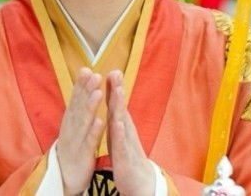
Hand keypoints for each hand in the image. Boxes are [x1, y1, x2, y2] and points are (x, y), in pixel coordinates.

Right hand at [57, 67, 104, 194]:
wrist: (66, 175)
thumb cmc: (73, 146)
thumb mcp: (74, 125)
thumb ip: (78, 107)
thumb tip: (83, 86)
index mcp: (70, 119)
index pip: (75, 99)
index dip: (81, 84)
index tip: (87, 68)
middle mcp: (71, 127)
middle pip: (78, 106)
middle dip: (86, 90)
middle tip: (93, 74)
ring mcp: (76, 140)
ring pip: (83, 122)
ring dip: (90, 106)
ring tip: (98, 92)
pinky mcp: (82, 154)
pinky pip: (89, 142)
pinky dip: (94, 131)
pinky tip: (100, 121)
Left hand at [106, 70, 155, 195]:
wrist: (139, 181)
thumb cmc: (126, 154)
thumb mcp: (120, 132)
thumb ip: (117, 115)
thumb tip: (115, 97)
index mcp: (120, 124)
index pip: (116, 102)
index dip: (114, 86)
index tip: (112, 69)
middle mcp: (125, 130)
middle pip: (120, 107)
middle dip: (118, 90)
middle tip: (116, 72)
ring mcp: (126, 142)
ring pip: (122, 121)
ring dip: (120, 106)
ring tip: (118, 91)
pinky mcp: (124, 157)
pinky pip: (121, 143)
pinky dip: (119, 133)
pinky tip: (117, 124)